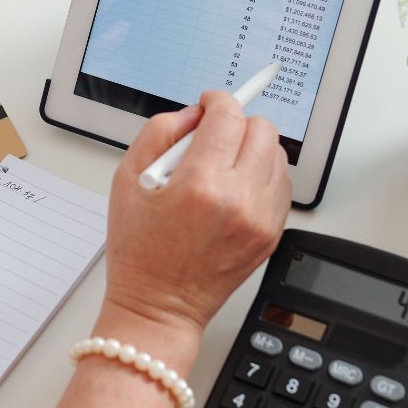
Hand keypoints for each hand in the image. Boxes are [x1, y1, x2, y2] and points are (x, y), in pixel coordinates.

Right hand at [103, 91, 290, 338]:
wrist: (160, 306)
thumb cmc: (140, 251)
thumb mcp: (126, 180)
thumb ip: (159, 132)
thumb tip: (193, 115)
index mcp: (200, 184)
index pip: (228, 117)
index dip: (217, 101)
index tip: (209, 103)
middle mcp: (238, 201)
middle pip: (262, 131)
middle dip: (237, 123)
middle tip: (214, 135)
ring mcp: (260, 220)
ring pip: (277, 156)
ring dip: (252, 149)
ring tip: (223, 164)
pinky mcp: (271, 235)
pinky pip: (281, 185)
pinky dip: (262, 176)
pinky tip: (235, 186)